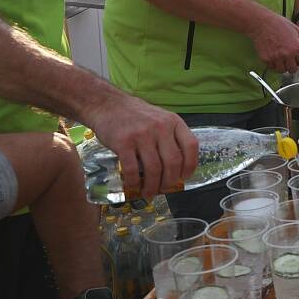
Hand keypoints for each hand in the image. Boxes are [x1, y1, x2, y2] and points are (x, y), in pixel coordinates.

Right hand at [81, 93, 197, 198]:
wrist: (108, 104)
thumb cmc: (136, 115)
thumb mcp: (160, 119)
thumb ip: (170, 137)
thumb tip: (177, 167)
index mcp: (173, 122)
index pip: (191, 146)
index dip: (190, 165)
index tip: (185, 177)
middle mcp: (160, 127)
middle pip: (173, 162)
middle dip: (170, 181)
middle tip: (164, 188)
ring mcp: (142, 135)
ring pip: (154, 169)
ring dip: (152, 186)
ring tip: (149, 193)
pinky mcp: (123, 143)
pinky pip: (132, 169)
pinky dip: (134, 182)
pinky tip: (133, 186)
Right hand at [249, 12, 298, 73]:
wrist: (262, 23)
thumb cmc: (279, 24)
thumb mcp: (297, 30)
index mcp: (296, 48)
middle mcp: (286, 55)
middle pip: (293, 70)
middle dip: (293, 65)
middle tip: (290, 59)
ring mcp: (275, 58)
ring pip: (282, 71)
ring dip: (283, 66)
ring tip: (282, 59)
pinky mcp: (266, 59)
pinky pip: (272, 68)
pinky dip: (273, 64)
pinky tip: (274, 57)